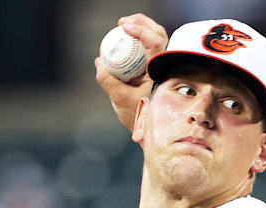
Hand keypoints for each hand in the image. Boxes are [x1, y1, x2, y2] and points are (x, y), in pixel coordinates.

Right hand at [95, 14, 167, 130]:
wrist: (150, 127)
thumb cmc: (139, 115)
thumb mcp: (120, 99)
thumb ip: (108, 81)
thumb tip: (99, 62)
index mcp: (161, 71)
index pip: (156, 42)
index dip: (141, 30)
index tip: (124, 27)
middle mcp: (166, 65)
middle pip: (159, 33)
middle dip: (141, 22)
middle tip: (122, 23)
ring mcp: (163, 65)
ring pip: (157, 38)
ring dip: (142, 28)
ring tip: (123, 27)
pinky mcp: (158, 66)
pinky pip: (151, 46)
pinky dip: (141, 38)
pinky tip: (127, 39)